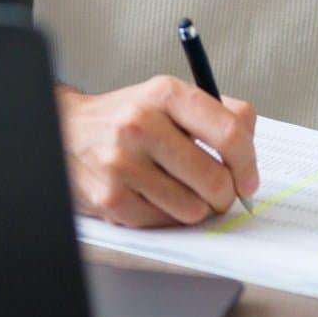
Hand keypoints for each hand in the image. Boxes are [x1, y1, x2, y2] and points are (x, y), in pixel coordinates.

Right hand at [55, 77, 258, 227]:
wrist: (67, 131)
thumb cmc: (129, 117)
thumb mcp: (170, 98)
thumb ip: (219, 113)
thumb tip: (250, 151)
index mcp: (165, 93)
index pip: (228, 131)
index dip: (248, 162)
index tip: (249, 179)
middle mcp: (141, 124)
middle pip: (214, 178)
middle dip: (224, 194)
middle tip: (219, 192)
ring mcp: (123, 163)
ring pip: (192, 208)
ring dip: (195, 207)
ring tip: (180, 190)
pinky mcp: (110, 198)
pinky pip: (163, 223)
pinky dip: (167, 217)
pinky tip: (152, 196)